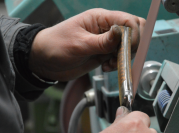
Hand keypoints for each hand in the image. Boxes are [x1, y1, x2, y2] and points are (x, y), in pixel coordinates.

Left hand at [29, 9, 144, 80]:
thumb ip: (102, 42)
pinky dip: (117, 64)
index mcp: (100, 18)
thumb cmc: (55, 46)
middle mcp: (106, 28)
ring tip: (109, 64)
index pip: (128, 21)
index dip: (133, 35)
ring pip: (128, 46)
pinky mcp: (104, 53)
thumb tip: (122, 33)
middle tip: (120, 57)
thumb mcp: (79, 44)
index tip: (127, 49)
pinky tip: (105, 67)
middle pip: (133, 32)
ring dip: (123, 57)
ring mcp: (106, 41)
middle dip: (131, 46)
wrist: (44, 61)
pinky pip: (119, 57)